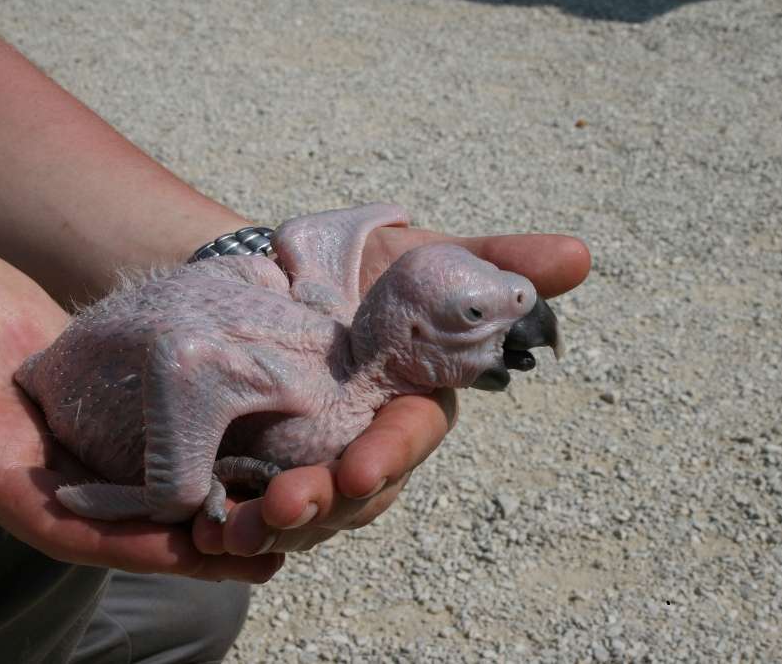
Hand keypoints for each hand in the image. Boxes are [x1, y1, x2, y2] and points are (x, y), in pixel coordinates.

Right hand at [0, 241, 281, 581]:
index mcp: (6, 474)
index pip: (81, 531)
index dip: (144, 548)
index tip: (211, 550)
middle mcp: (52, 468)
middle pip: (134, 516)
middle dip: (198, 531)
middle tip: (274, 532)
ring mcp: (80, 434)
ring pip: (156, 474)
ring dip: (212, 487)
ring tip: (282, 490)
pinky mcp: (102, 399)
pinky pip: (160, 425)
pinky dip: (204, 436)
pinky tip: (257, 429)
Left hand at [193, 226, 589, 555]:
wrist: (281, 269)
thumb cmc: (370, 266)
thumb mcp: (428, 254)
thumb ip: (498, 263)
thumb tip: (581, 253)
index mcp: (410, 402)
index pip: (409, 439)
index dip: (391, 455)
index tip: (362, 469)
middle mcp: (367, 442)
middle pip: (355, 494)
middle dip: (324, 506)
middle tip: (284, 508)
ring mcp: (315, 459)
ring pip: (304, 512)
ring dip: (272, 527)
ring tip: (230, 528)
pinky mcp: (261, 466)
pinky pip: (250, 505)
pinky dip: (228, 520)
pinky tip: (200, 526)